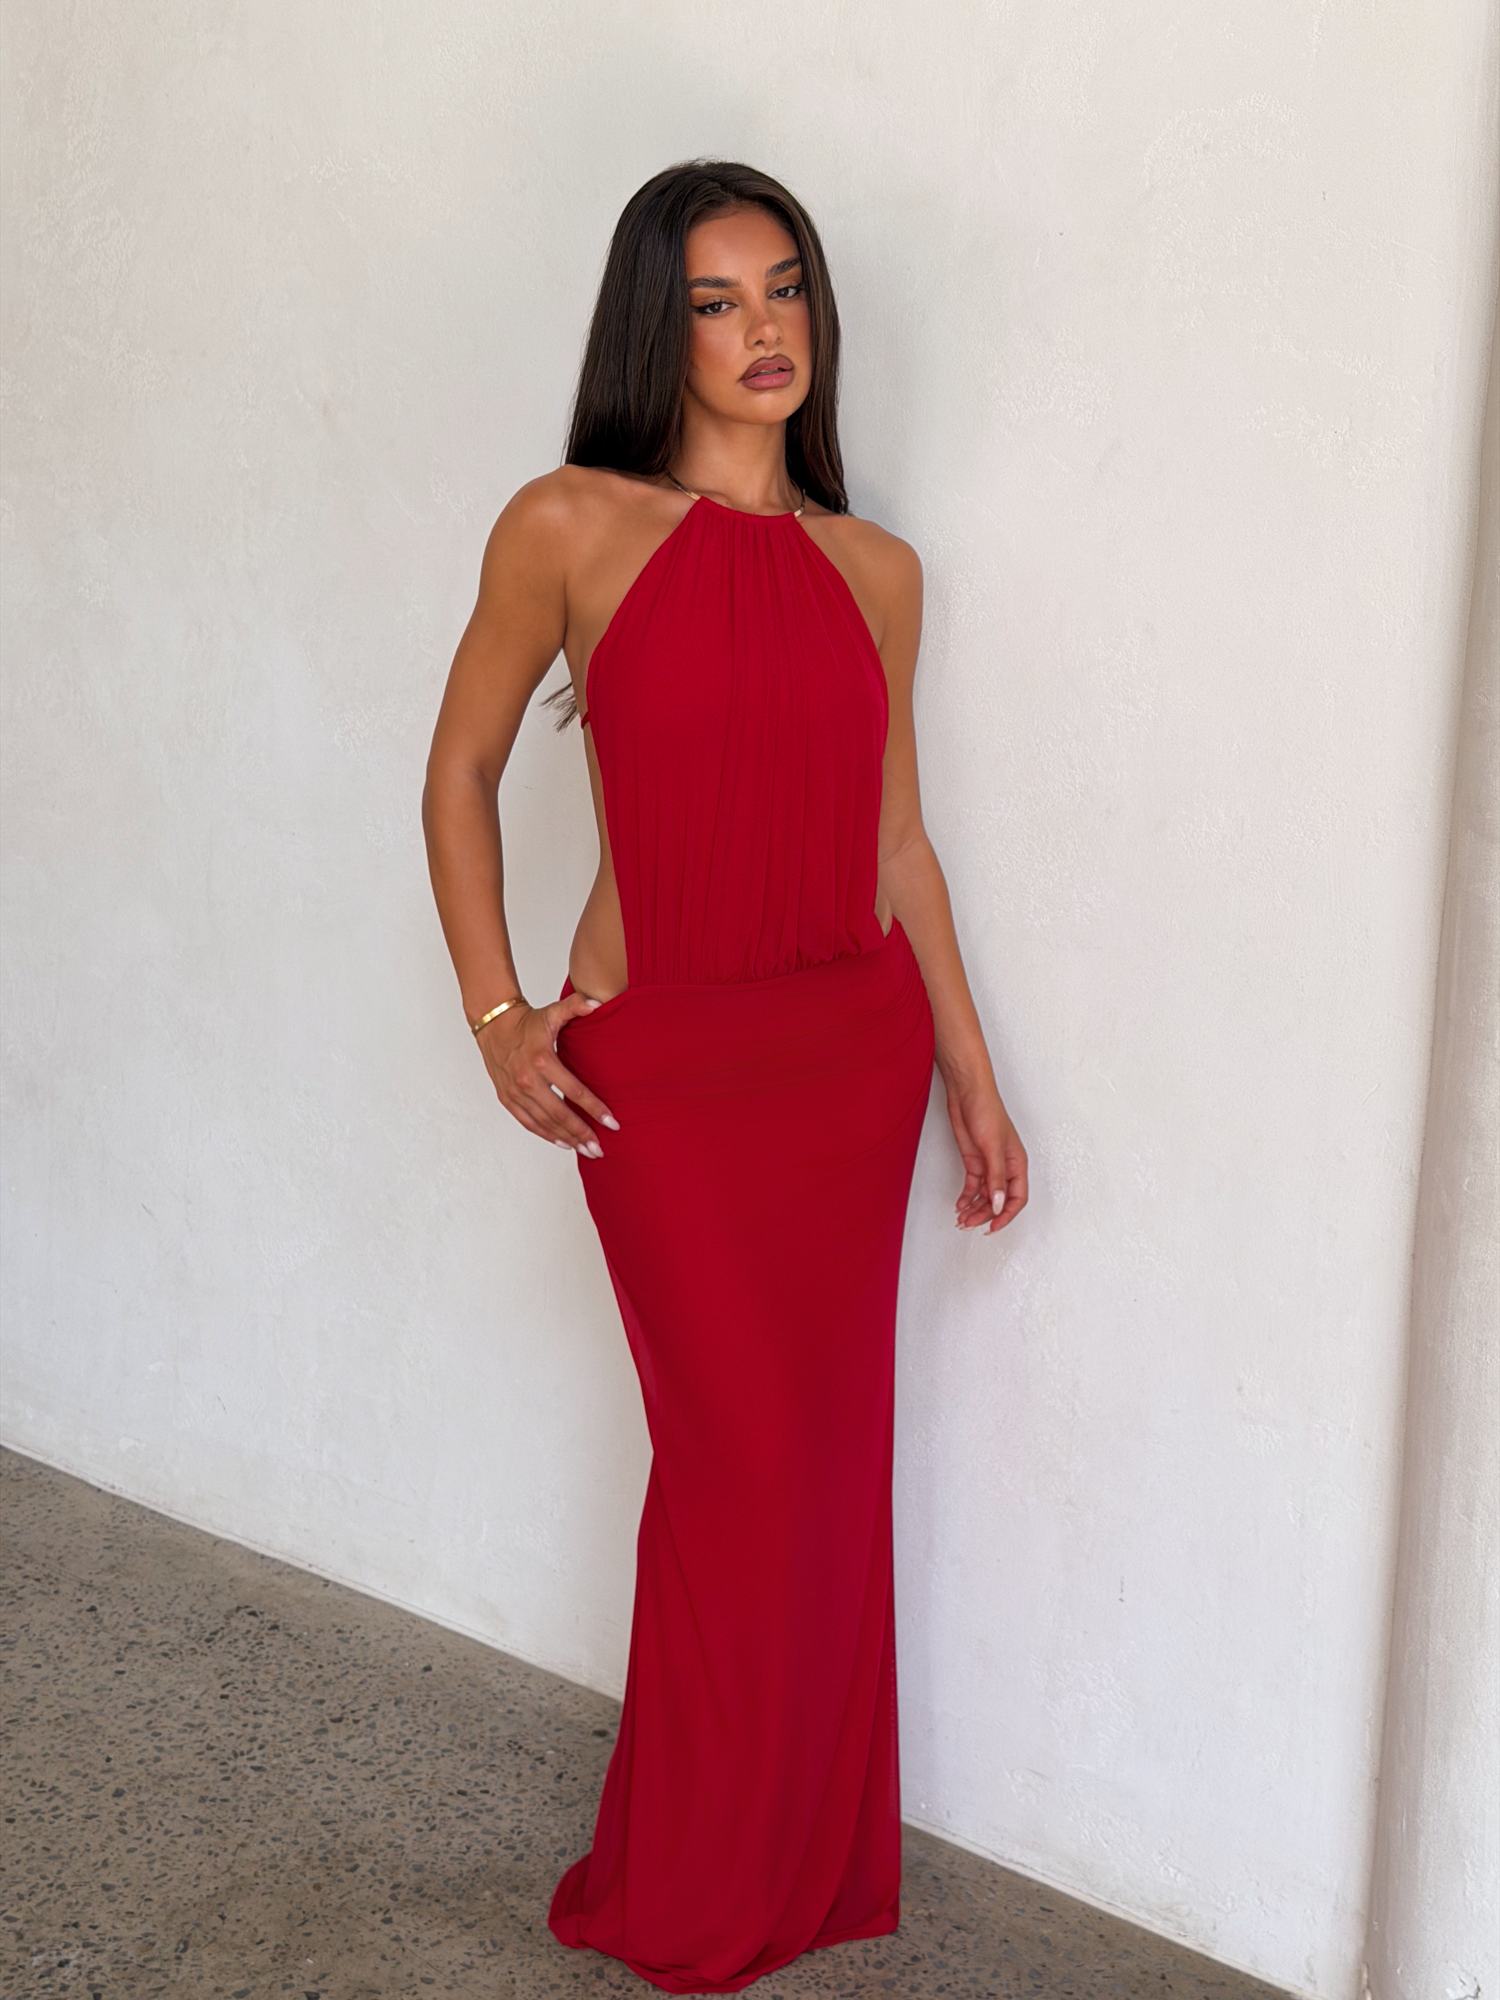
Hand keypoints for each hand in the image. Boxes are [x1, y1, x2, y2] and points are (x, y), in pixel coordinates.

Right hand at [475, 992, 619, 1156]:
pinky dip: (546, 1135)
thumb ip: (576, 1006)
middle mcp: (528, 1080)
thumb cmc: (527, 1022)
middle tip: (600, 1149)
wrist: (494, 1025)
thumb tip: (597, 1003)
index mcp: (542, 1061)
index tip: (612, 1123)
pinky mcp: (507, 1099)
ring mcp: (516, 1092)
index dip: (595, 1109)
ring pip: (545, 1123)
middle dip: (582, 1134)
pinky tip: (563, 1143)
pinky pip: (528, 1123)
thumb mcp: (553, 1012)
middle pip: (560, 1115)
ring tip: (586, 1151)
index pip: (574, 1092)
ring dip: (567, 1139)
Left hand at [947, 1082, 1027, 1233]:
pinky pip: (972, 1186)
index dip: (1006, 1215)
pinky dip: (966, 1197)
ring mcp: (988, 1164)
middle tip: (969, 1224)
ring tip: (961, 1219)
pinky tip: (959, 1204)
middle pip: (998, 1200)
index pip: (1017, 1198)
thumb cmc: (987, 1111)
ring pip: (985, 1195)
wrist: (966, 1093)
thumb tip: (998, 1204)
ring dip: (974, 1208)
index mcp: (1017, 1163)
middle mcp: (1004, 1166)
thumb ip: (996, 1177)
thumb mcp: (992, 1147)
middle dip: (985, 1214)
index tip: (992, 1227)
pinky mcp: (974, 1160)